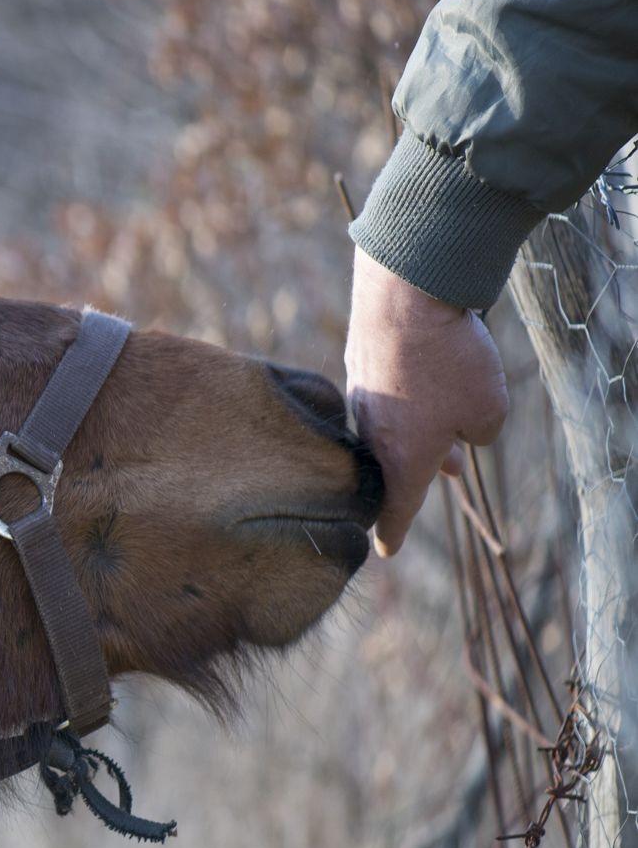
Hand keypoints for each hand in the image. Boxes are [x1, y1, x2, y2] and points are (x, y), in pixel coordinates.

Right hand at [344, 249, 508, 556]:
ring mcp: (360, 399)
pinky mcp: (359, 364)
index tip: (387, 550)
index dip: (392, 534)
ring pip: (387, 428)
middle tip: (449, 473)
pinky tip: (424, 376)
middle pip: (390, 468)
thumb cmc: (450, 363)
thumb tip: (463, 432)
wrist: (405, 296)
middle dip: (416, 475)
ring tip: (448, 424)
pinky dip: (403, 395)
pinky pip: (382, 394)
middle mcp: (372, 435)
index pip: (394, 512)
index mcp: (401, 460)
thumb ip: (477, 435)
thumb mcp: (488, 411)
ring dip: (415, 430)